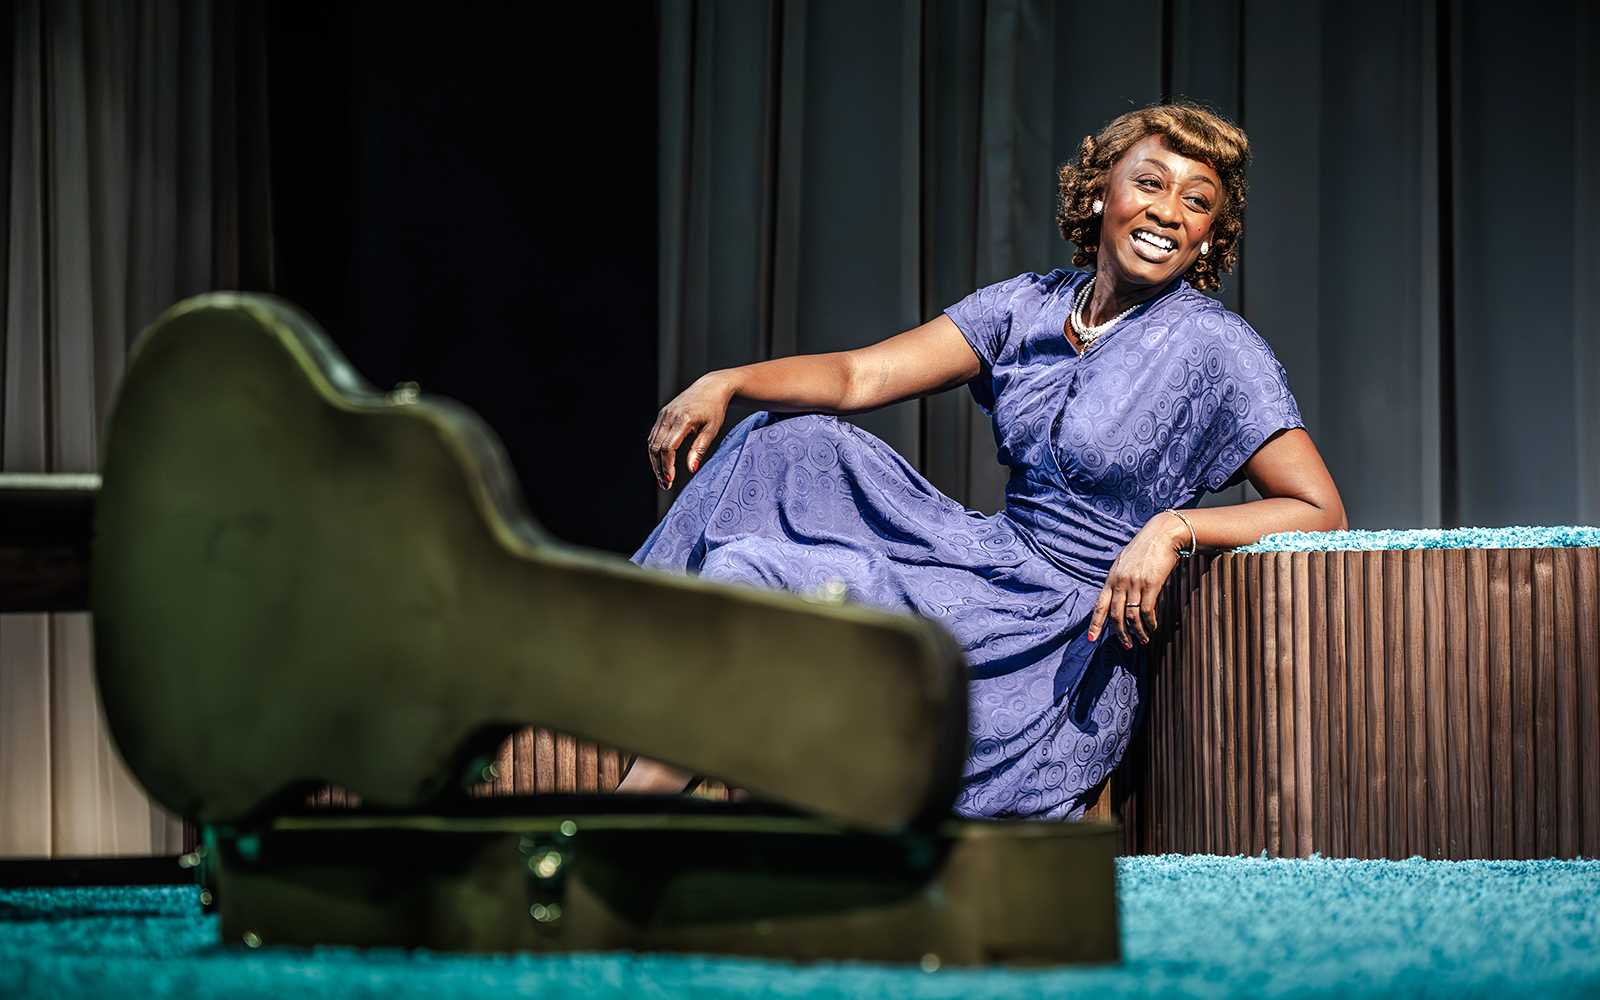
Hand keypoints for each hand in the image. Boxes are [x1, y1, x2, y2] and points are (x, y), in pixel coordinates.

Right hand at [647, 374, 733, 489]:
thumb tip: (691, 468)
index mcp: (683, 419)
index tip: (670, 480)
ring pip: (652, 442)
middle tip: (665, 484)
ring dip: (655, 461)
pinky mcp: (662, 414)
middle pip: (655, 447)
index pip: (667, 447)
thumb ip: (700, 449)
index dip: (667, 465)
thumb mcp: (712, 430)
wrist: (711, 387)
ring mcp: (664, 414)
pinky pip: (654, 436)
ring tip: (662, 477)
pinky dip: (655, 450)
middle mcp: (669, 415)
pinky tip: (660, 462)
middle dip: (659, 468)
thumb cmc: (715, 408)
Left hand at [1087, 511, 1189, 647]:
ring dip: (1137, 632)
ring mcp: (1135, 584)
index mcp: (1111, 578)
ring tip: (1143, 640)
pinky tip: (1152, 626)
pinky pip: (1147, 610)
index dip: (1095, 624)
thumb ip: (1118, 580)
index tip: (1092, 639)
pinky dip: (1149, 622)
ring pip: (1132, 616)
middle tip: (1127, 645)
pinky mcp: (1151, 584)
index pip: (1099, 605)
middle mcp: (1120, 582)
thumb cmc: (1143, 550)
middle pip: (1115, 615)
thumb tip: (1116, 599)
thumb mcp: (1123, 563)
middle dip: (1120, 634)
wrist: (1162, 535)